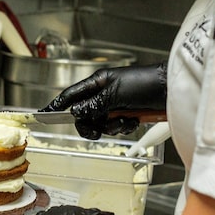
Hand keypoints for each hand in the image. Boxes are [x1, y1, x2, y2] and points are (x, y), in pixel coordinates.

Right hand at [41, 63, 166, 138]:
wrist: (171, 91)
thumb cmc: (145, 83)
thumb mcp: (115, 94)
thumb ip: (93, 105)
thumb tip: (75, 114)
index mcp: (97, 83)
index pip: (70, 96)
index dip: (57, 106)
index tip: (43, 115)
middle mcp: (103, 94)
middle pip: (84, 115)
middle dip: (90, 125)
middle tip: (96, 130)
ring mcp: (115, 105)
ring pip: (100, 124)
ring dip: (112, 126)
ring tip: (125, 119)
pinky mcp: (127, 115)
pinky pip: (116, 128)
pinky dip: (124, 128)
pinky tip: (134, 121)